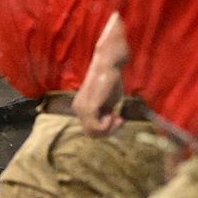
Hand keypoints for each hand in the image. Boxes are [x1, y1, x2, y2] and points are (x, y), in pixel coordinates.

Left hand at [74, 12, 127, 136]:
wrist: (108, 63)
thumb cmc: (111, 78)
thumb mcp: (109, 100)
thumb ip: (106, 112)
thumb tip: (109, 124)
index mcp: (82, 108)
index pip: (91, 129)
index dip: (107, 129)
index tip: (119, 118)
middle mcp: (78, 109)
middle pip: (91, 134)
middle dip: (108, 131)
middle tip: (120, 120)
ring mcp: (81, 109)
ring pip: (93, 133)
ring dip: (109, 129)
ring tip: (117, 117)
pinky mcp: (88, 107)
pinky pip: (96, 128)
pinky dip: (107, 126)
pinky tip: (114, 114)